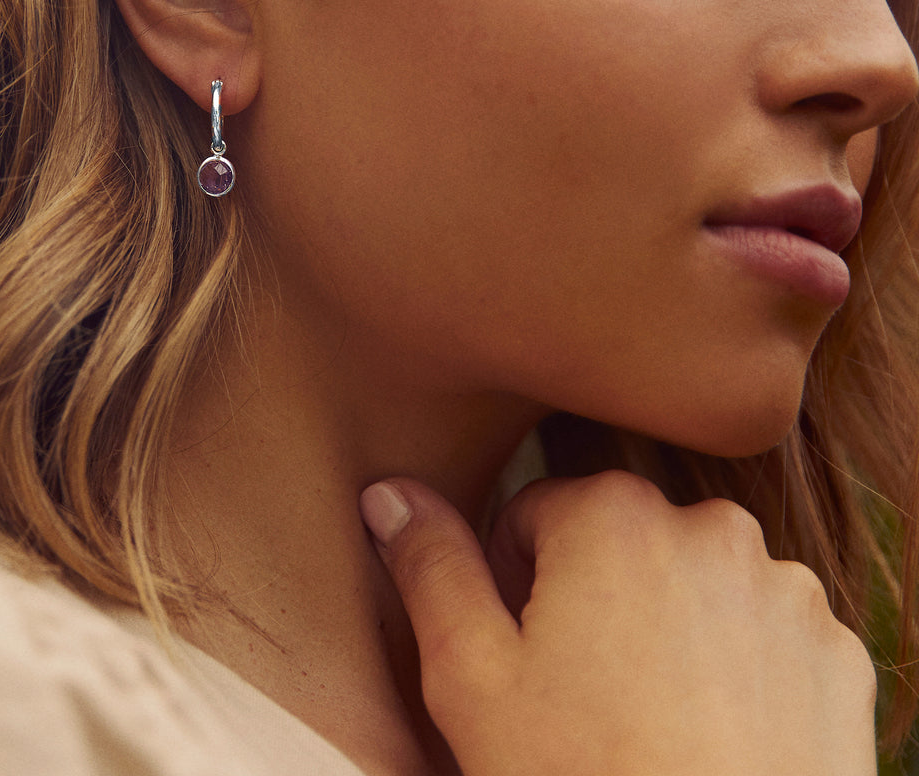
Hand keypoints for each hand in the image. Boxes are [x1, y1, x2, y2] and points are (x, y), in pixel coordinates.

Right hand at [360, 471, 876, 775]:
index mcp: (612, 514)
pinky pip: (760, 628)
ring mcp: (784, 587)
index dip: (512, 585)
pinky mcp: (834, 650)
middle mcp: (709, 526)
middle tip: (579, 694)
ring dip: (663, 624)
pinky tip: (710, 732)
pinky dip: (733, 662)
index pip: (533, 514)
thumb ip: (431, 568)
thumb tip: (390, 492)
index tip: (522, 656)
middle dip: (589, 597)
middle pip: (616, 542)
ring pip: (689, 580)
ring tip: (646, 718)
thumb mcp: (472, 679)